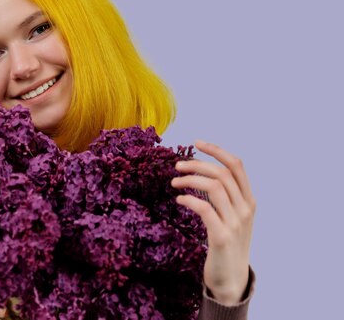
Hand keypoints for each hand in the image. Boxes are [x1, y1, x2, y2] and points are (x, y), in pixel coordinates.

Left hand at [172, 140, 255, 304]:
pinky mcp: (222, 237)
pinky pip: (205, 209)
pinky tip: (179, 200)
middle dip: (196, 164)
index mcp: (249, 201)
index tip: (197, 143)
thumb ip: (225, 197)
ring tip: (174, 183)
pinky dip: (189, 199)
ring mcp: (235, 223)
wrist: (231, 279)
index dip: (217, 150)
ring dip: (190, 180)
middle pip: (221, 173)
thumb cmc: (226, 244)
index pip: (237, 166)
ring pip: (214, 187)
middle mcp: (245, 209)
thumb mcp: (232, 217)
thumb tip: (203, 172)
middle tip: (176, 166)